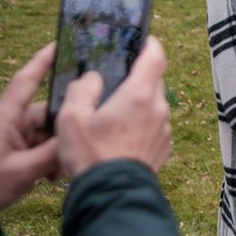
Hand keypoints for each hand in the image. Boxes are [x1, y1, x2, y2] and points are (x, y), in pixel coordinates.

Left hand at [0, 43, 60, 219]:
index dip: (44, 60)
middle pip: (49, 113)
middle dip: (64, 132)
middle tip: (75, 151)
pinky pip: (43, 145)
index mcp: (5, 117)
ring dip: (58, 150)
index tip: (62, 42)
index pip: (26, 80)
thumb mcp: (22, 172)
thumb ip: (53, 154)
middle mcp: (11, 121)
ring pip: (49, 132)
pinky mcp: (16, 147)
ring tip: (57, 173)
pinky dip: (51, 158)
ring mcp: (13, 134)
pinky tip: (51, 176)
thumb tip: (80, 140)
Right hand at [55, 37, 172, 177]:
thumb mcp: (71, 118)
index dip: (150, 44)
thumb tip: (93, 77)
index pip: (156, 56)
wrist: (112, 195)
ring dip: (138, 103)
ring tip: (112, 113)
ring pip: (154, 104)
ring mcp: (164, 129)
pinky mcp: (163, 146)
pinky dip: (141, 124)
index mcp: (139, 95)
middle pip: (154, 80)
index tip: (141, 40)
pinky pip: (154, 125)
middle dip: (137, 77)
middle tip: (114, 80)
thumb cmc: (90, 155)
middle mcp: (158, 108)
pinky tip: (119, 135)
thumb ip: (82, 89)